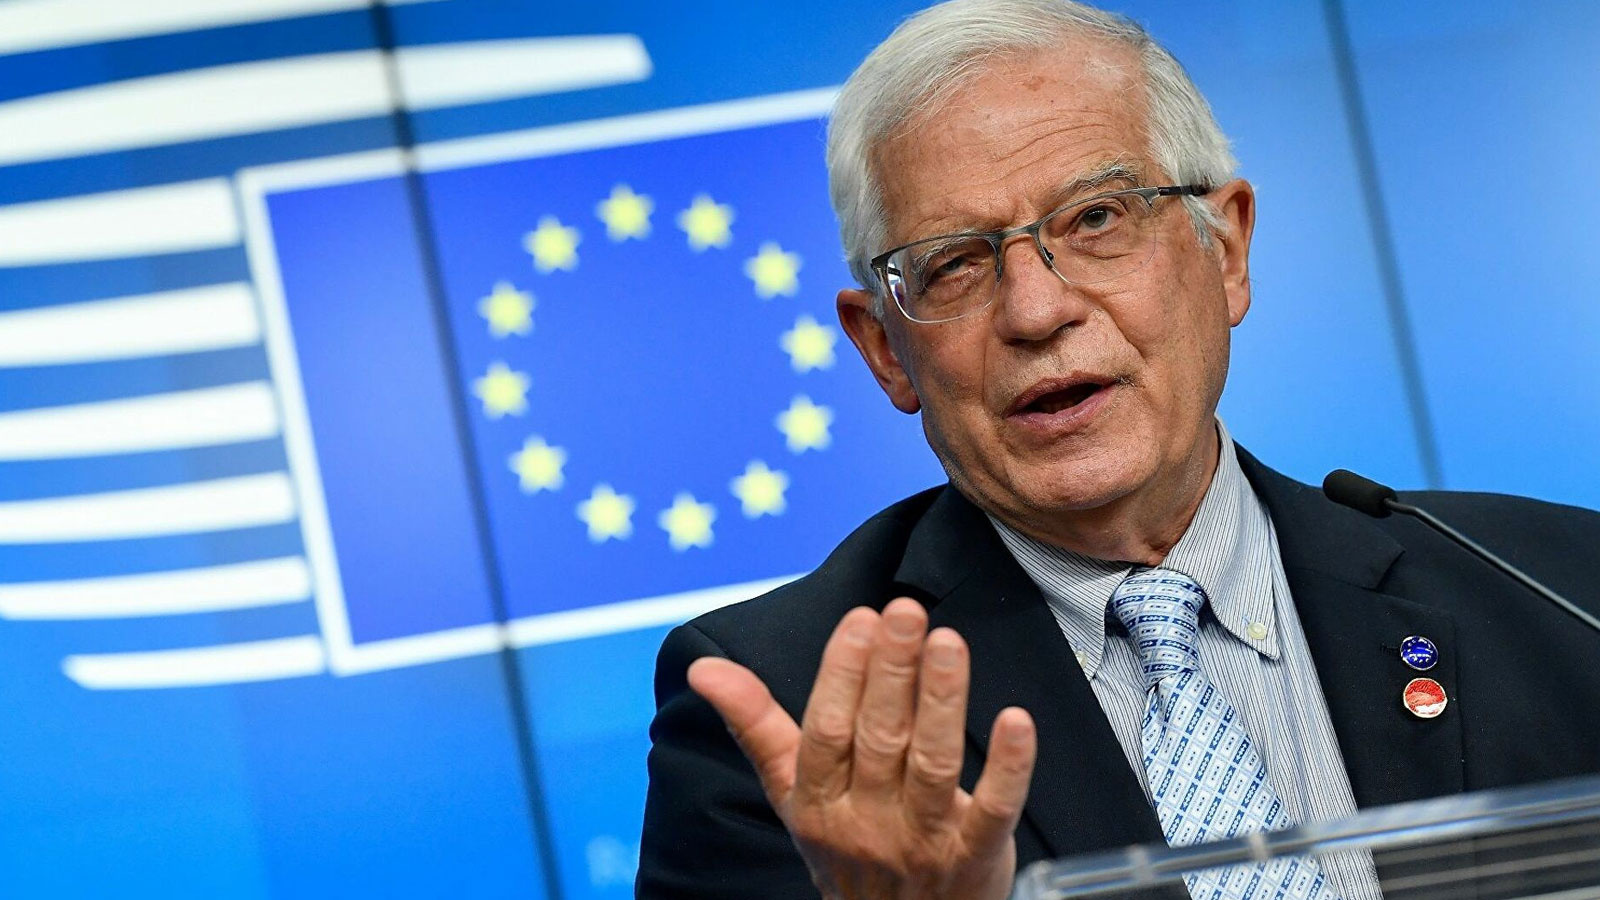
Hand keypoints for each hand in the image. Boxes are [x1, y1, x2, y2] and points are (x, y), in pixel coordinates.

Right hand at [688, 597, 1036, 899]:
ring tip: (948, 642)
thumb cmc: (845, 848)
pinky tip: (1015, 720)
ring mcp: (923, 843)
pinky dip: (1008, 768)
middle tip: (904, 611)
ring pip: (931, 765)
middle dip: (891, 670)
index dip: (841, 675)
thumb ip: (755, 725)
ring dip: (941, 700)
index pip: (826, 732)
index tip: (860, 620)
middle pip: (878, 739)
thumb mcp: (791, 794)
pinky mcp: (977, 857)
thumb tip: (702, 665)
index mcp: (818, 802)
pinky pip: (994, 810)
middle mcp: (866, 823)